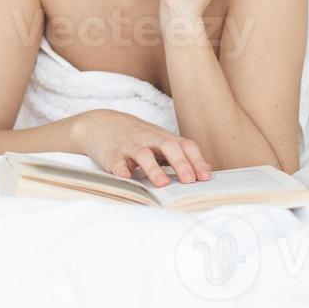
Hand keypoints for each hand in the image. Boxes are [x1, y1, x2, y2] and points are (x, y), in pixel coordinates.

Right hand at [71, 109, 211, 185]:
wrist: (100, 123)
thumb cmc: (136, 137)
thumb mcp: (159, 141)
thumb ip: (182, 154)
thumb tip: (208, 169)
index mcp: (162, 138)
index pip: (184, 145)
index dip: (196, 161)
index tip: (206, 178)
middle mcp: (148, 139)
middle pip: (167, 146)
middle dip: (180, 163)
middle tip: (189, 181)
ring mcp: (129, 145)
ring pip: (142, 154)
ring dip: (153, 169)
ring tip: (162, 184)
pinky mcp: (110, 154)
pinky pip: (116, 162)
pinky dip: (121, 171)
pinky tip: (126, 179)